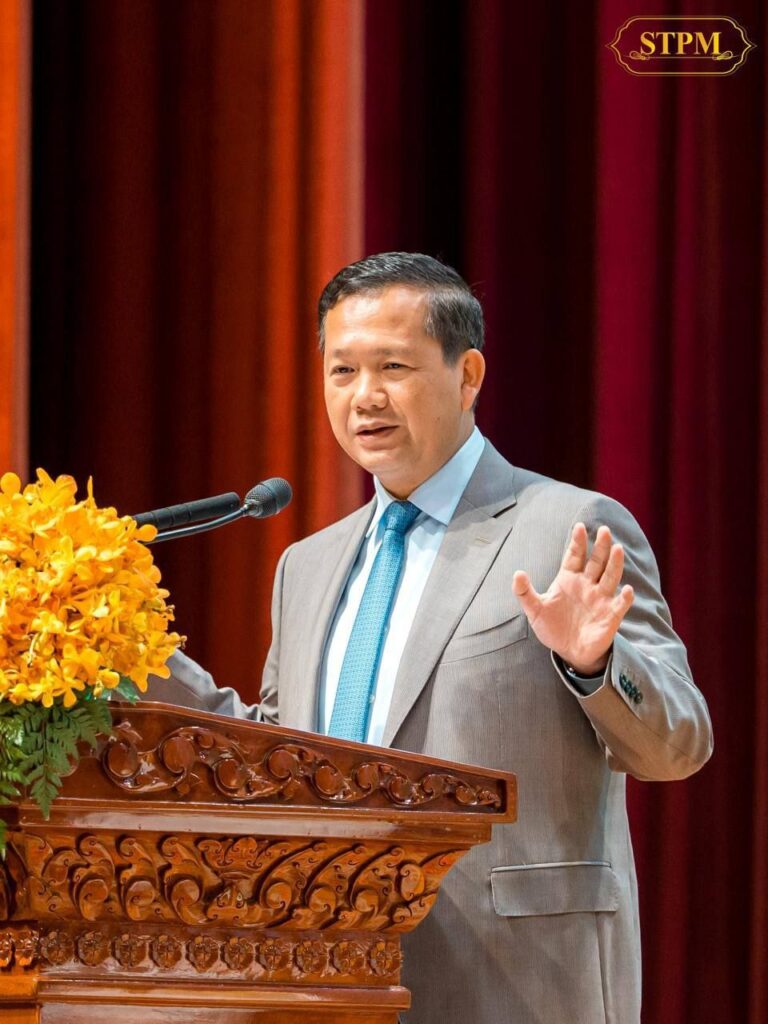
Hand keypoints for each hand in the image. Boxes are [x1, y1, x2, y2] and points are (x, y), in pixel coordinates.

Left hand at [512, 523, 634, 675]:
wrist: (569, 652)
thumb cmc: (553, 627)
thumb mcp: (534, 610)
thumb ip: (524, 592)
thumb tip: (517, 573)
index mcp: (569, 579)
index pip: (574, 556)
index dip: (577, 542)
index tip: (579, 527)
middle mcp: (587, 585)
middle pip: (596, 561)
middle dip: (600, 546)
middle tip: (604, 530)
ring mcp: (600, 599)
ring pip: (610, 577)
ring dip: (615, 564)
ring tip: (618, 549)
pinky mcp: (610, 616)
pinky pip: (619, 605)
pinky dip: (624, 598)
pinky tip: (627, 590)